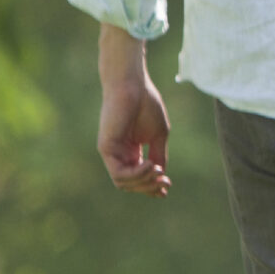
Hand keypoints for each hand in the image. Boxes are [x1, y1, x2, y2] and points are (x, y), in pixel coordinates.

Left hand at [97, 27, 170, 195]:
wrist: (134, 86)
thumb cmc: (147, 105)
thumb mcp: (159, 136)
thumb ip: (158, 156)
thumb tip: (161, 176)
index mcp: (131, 152)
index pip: (138, 177)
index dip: (152, 187)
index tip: (168, 186)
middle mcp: (119, 154)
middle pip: (131, 184)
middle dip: (149, 187)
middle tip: (165, 181)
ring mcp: (111, 152)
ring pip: (123, 183)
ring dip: (143, 182)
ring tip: (157, 171)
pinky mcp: (106, 148)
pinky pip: (119, 172)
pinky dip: (137, 174)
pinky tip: (150, 166)